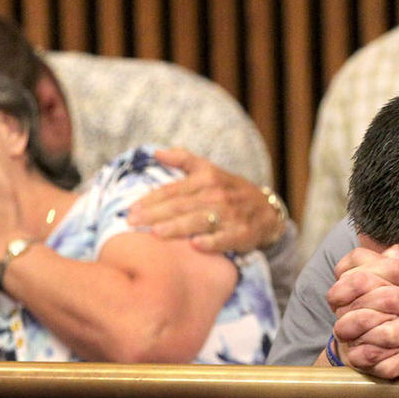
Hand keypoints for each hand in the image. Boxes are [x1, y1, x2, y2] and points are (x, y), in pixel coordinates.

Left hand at [127, 148, 284, 253]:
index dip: (151, 199)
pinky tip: (195, 246)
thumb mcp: (210, 170)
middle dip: (155, 214)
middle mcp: (218, 195)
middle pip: (181, 205)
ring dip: (177, 227)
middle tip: (132, 222)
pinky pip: (225, 238)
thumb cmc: (230, 191)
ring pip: (199, 221)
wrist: (267, 210)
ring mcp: (231, 214)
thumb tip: (156, 152)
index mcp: (207, 178)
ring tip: (155, 233)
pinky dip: (211, 242)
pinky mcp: (243, 233)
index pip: (173, 189)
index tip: (131, 209)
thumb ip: (184, 160)